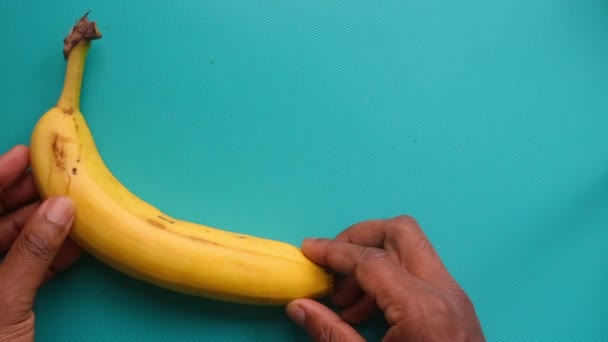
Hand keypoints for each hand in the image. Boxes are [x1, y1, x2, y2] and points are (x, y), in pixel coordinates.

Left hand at [0, 145, 80, 341]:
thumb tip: (61, 208)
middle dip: (24, 199)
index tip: (25, 155)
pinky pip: (20, 269)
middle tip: (58, 180)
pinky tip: (74, 247)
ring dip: (43, 229)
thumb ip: (32, 252)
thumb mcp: (5, 304)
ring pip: (7, 243)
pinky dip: (47, 258)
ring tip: (74, 212)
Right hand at [286, 216, 484, 341]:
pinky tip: (367, 312)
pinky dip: (390, 277)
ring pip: (412, 248)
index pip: (370, 258)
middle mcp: (443, 291)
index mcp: (421, 308)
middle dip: (360, 237)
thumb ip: (332, 335)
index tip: (307, 249)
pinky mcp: (456, 306)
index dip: (333, 251)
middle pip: (401, 232)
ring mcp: (454, 296)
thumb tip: (299, 306)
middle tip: (332, 263)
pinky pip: (419, 272)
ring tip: (345, 300)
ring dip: (373, 261)